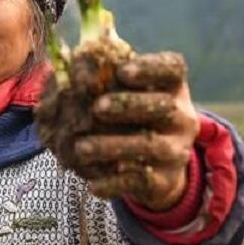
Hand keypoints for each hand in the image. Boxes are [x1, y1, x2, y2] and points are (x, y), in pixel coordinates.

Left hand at [71, 51, 198, 209]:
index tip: (121, 71)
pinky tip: (92, 184)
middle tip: (96, 108)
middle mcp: (182, 116)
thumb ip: (98, 77)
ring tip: (82, 148)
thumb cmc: (129, 117)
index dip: (149, 68)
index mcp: (173, 86)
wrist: (154, 168)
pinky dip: (115, 183)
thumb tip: (61, 60)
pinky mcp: (167, 179)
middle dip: (129, 105)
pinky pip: (142, 181)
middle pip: (164, 106)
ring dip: (115, 145)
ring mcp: (178, 149)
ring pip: (152, 146)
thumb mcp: (121, 94)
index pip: (172, 69)